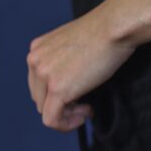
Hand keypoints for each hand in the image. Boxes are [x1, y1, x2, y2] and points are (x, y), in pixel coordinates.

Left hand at [26, 4, 136, 131]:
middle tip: (84, 102)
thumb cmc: (105, 30)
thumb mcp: (74, 41)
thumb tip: (70, 79)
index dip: (55, 91)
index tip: (77, 92)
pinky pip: (53, 120)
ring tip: (87, 107)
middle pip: (39, 96)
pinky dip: (67, 124)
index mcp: (38, 48)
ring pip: (45, 109)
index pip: (37, 81)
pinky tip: (86, 114)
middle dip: (61, 103)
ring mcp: (45, 75)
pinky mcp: (58, 89)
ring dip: (66, 113)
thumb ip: (63, 58)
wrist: (115, 26)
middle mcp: (35, 60)